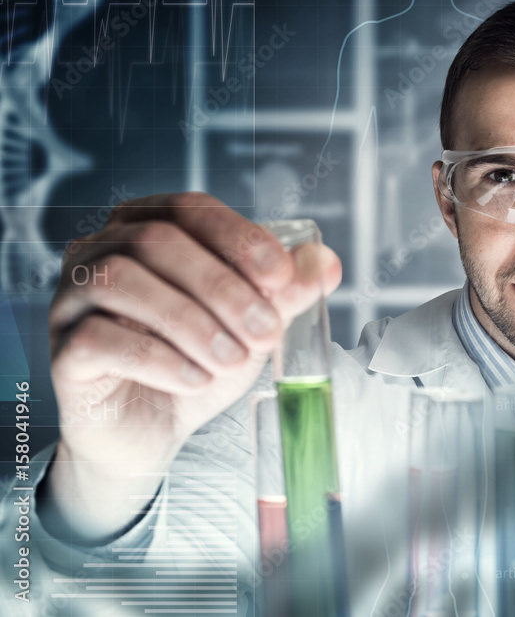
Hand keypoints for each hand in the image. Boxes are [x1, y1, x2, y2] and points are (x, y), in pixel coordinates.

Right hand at [42, 192, 341, 539]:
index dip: (239, 237)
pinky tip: (195, 380)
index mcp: (148, 227)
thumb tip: (326, 261)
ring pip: (122, 281)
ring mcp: (72, 297)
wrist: (154, 432)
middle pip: (158, 241)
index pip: (191, 207)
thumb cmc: (200, 362)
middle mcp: (100, 250)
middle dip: (223, 288)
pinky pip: (100, 338)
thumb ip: (285, 292)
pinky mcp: (62, 349)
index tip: (282, 277)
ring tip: (233, 361)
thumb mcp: (251, 325)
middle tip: (267, 333)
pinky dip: (159, 359)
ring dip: (191, 322)